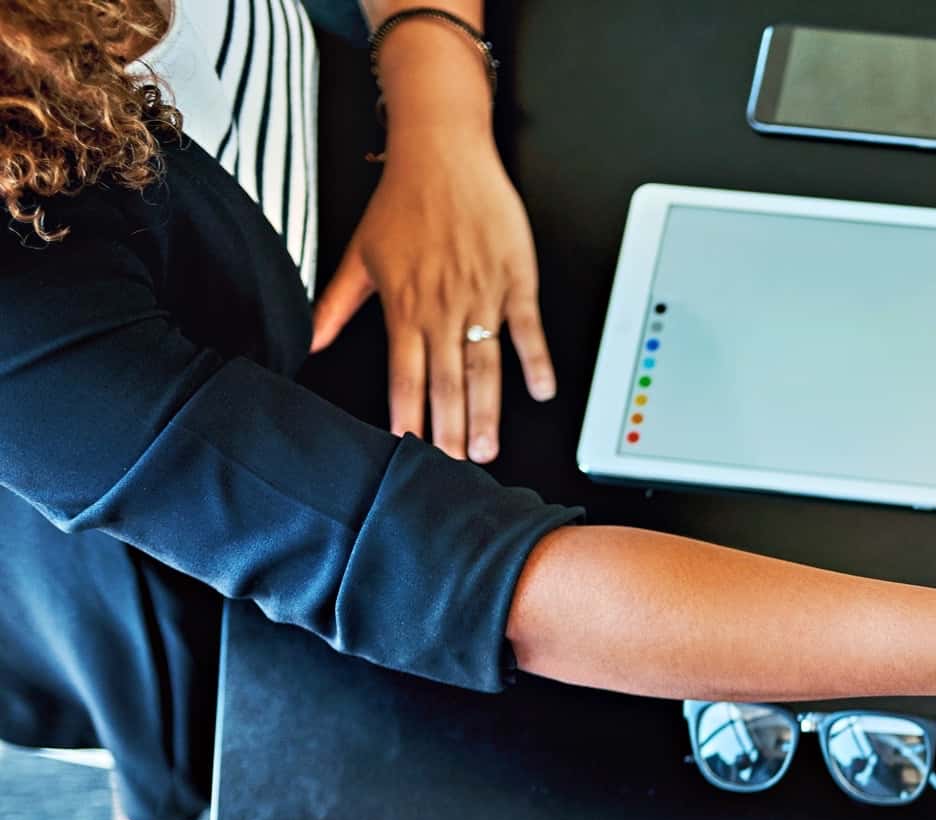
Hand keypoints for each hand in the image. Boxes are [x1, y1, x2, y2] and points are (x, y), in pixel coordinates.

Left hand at [312, 127, 553, 463]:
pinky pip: (527, 327)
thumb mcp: (361, 254)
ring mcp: (482, 294)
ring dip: (487, 409)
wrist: (442, 151)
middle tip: (457, 465)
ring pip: (484, 363)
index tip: (411, 446)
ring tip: (487, 447)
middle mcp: (443, 305)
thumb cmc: (404, 199)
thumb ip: (336, 304)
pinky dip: (536, 359)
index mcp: (405, 304)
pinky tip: (541, 390)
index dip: (409, 412)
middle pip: (447, 378)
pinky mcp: (514, 277)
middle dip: (451, 427)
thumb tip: (307, 340)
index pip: (405, 372)